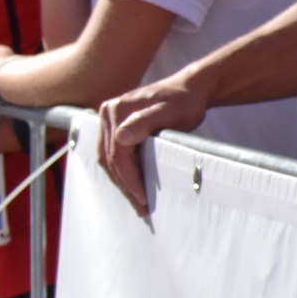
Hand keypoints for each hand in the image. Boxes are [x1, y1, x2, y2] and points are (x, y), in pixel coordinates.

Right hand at [96, 76, 208, 215]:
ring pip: (107, 158)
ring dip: (120, 180)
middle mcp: (107, 113)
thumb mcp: (170, 112)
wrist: (189, 89)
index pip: (117, 153)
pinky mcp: (113, 126)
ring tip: (136, 201)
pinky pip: (111, 153)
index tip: (142, 198)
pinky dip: (120, 170)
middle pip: (109, 158)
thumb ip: (145, 122)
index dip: (129, 178)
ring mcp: (108, 120)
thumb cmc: (184, 101)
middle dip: (124, 185)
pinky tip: (132, 183)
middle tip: (140, 208)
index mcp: (116, 110)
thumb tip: (121, 137)